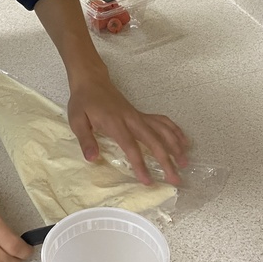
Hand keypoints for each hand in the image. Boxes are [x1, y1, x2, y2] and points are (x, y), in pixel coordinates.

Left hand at [66, 68, 189, 185]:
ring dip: (175, 146)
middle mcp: (132, 119)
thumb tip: (92, 159)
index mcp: (115, 123)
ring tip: (185, 162)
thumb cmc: (84, 102)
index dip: (140, 164)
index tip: (148, 181)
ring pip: (162, 130)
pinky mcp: (141, 114)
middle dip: (166, 160)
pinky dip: (174, 130)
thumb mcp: (77, 120)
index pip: (131, 147)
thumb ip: (86, 140)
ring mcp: (139, 116)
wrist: (92, 80)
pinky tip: (183, 141)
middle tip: (175, 179)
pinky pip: (162, 121)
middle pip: (153, 141)